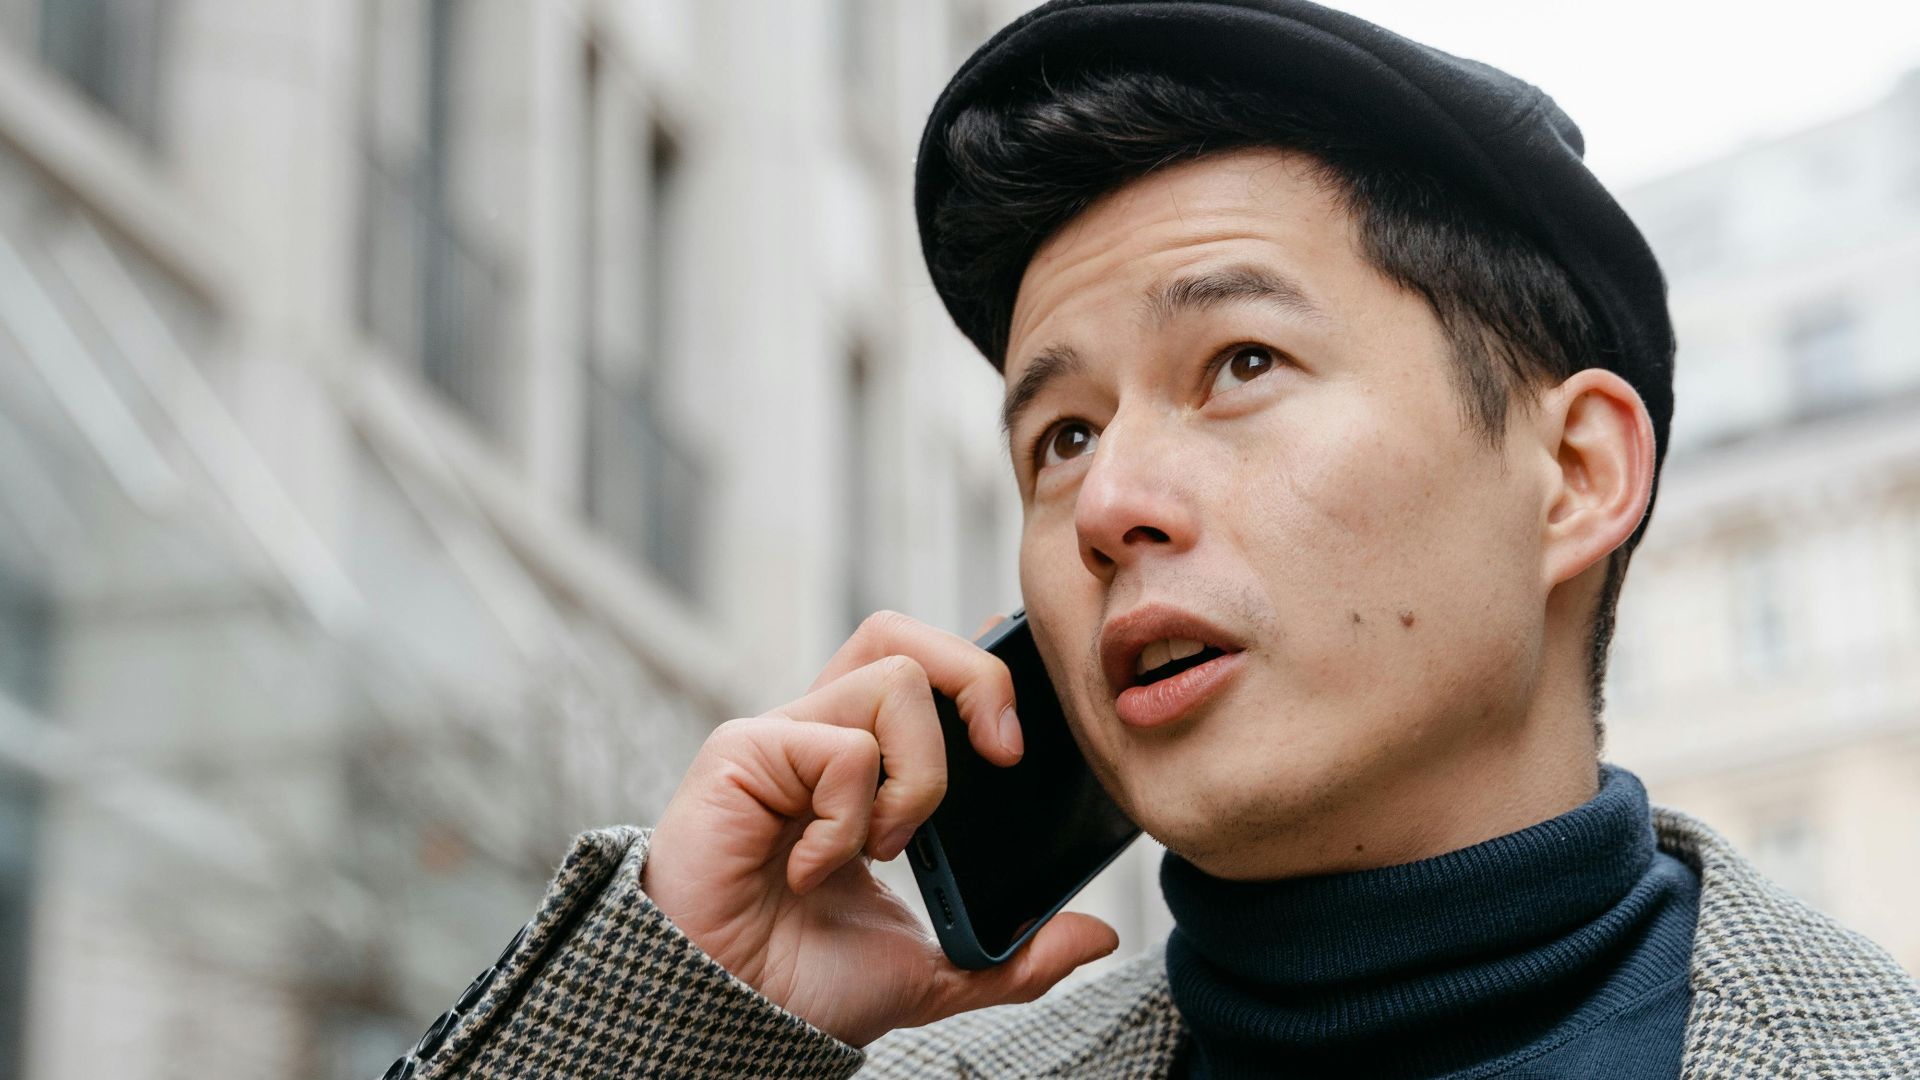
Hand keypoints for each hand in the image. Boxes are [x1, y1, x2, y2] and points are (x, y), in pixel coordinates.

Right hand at [640, 611, 1119, 1046]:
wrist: (732, 1018)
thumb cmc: (805, 983)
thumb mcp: (939, 971)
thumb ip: (1018, 955)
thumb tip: (1098, 938)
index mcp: (861, 767)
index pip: (921, 668)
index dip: (975, 659)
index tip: (1018, 714)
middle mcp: (820, 735)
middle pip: (902, 635)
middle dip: (977, 673)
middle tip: (1005, 753)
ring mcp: (781, 737)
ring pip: (894, 680)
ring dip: (919, 777)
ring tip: (884, 849)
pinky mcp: (743, 750)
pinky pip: (845, 747)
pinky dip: (852, 817)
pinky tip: (815, 869)